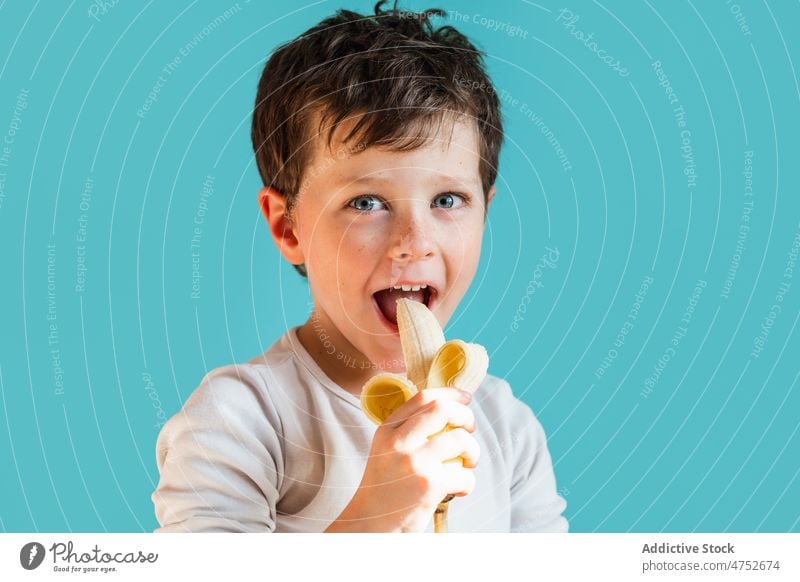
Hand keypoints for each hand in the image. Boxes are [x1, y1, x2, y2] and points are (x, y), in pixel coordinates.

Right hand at [327, 387, 479, 531]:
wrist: (371, 525)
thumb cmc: (385, 489)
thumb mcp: (386, 451)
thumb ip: (407, 431)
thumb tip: (447, 411)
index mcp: (387, 430)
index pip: (422, 397)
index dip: (450, 394)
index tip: (465, 398)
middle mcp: (399, 442)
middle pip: (443, 409)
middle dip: (466, 416)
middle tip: (470, 430)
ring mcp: (414, 463)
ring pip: (460, 439)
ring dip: (473, 451)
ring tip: (468, 463)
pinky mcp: (429, 485)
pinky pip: (464, 474)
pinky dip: (468, 483)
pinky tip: (459, 490)